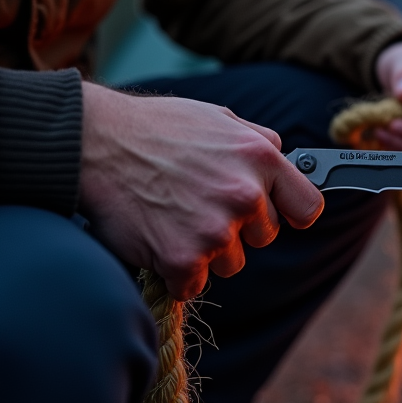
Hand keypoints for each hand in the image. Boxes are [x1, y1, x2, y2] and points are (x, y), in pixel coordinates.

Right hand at [79, 83, 323, 300]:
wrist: (94, 142)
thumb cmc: (154, 128)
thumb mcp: (218, 118)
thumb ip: (259, 141)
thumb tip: (286, 160)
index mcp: (260, 157)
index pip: (308, 207)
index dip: (289, 214)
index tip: (276, 216)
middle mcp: (245, 195)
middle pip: (264, 238)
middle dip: (237, 228)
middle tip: (197, 204)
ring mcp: (215, 230)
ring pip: (231, 263)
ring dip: (206, 250)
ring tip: (172, 216)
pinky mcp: (184, 259)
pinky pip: (193, 284)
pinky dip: (175, 271)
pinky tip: (156, 238)